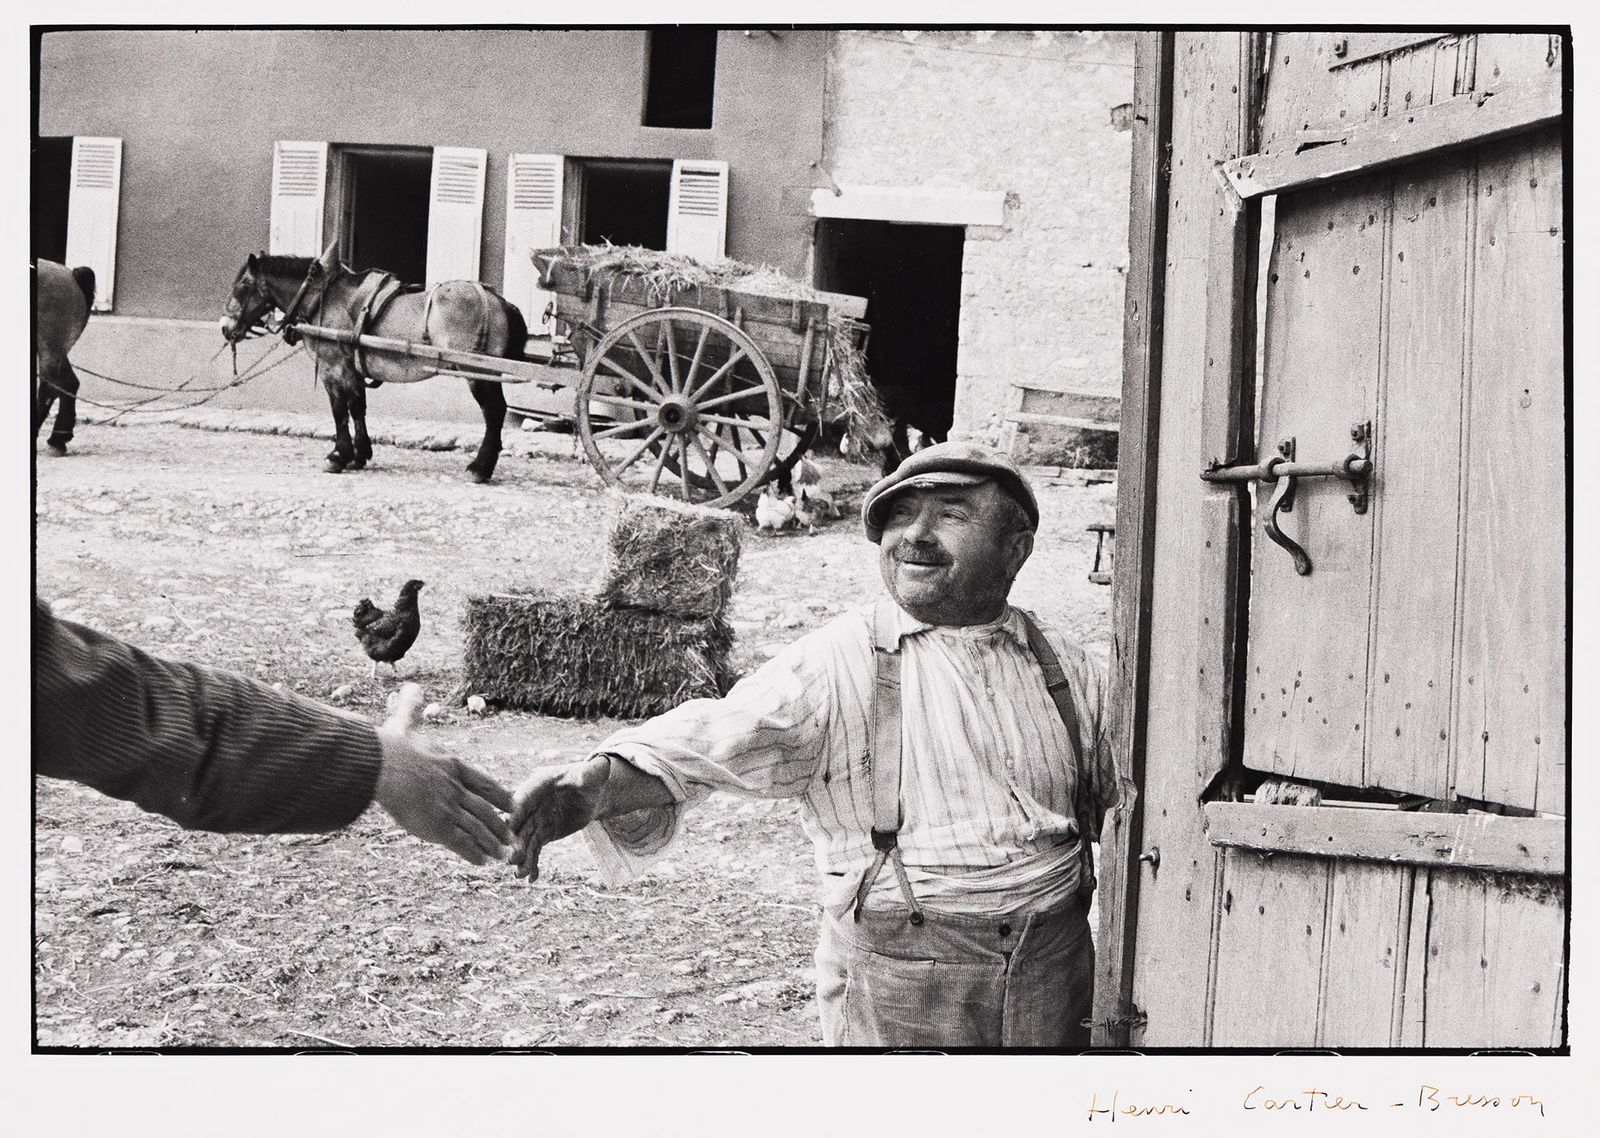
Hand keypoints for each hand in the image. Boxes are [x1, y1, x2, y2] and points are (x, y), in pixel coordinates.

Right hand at [373, 683, 512, 864]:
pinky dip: (473, 854)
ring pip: (478, 829)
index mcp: (453, 765)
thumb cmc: (390, 746)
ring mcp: (449, 808)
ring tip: (502, 856)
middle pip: (485, 810)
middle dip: (500, 826)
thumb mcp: (406, 724)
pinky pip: (461, 843)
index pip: (483, 782)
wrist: (382, 766)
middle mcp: (456, 788)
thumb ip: (412, 709)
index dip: (499, 795)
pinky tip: (482, 862)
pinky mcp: (438, 826)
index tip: (512, 803)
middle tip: (512, 838)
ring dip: (491, 844)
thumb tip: (410, 687)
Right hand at [508, 755, 612, 880]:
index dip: (516, 814)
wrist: (593, 795)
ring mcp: (535, 819)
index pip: (522, 799)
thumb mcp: (593, 775)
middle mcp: (531, 803)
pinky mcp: (542, 833)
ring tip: (520, 875)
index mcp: (538, 784)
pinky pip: (535, 849)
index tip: (509, 830)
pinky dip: (533, 863)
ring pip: (525, 840)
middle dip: (515, 842)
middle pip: (520, 823)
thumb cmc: (591, 779)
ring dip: (522, 857)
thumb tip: (599, 765)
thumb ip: (591, 773)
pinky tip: (532, 879)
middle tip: (512, 859)